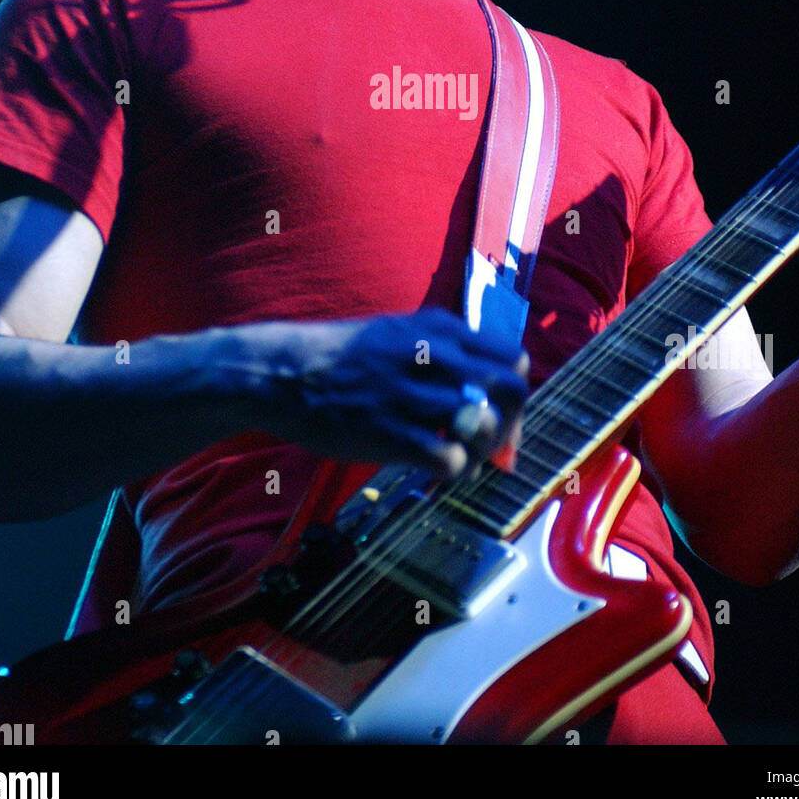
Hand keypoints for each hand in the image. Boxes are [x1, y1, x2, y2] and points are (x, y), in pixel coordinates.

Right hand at [216, 307, 528, 478]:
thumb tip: (489, 391)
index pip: (512, 357)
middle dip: (510, 422)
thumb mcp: (401, 333)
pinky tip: (435, 466)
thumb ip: (446, 353)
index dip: (514, 391)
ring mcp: (412, 395)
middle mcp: (434, 356)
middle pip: (510, 391)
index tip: (501, 413)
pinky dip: (453, 469)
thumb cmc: (345, 358)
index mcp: (439, 329)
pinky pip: (449, 459)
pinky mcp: (390, 433)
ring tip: (460, 454)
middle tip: (491, 442)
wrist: (284, 373)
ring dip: (481, 448)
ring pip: (484, 426)